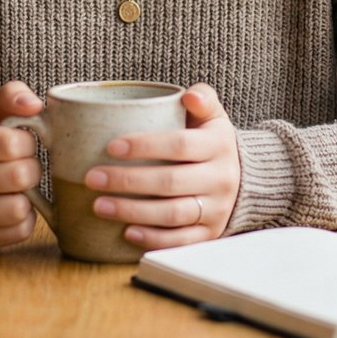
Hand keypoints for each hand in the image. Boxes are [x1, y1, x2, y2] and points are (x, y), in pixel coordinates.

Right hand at [0, 81, 43, 248]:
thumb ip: (11, 96)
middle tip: (23, 165)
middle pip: (20, 176)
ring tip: (18, 187)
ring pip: (19, 209)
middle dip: (32, 169)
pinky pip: (18, 232)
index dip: (28, 142)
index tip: (23, 142)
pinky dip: (24, 220)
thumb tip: (35, 104)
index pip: (11, 143)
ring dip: (28, 197)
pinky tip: (13, 204)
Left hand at [85, 83, 238, 249]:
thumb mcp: (213, 116)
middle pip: (171, 182)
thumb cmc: (211, 142)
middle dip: (127, 181)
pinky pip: (180, 241)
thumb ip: (202, 98)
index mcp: (218, 145)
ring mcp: (216, 209)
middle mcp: (220, 179)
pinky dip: (153, 238)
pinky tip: (126, 232)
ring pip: (172, 214)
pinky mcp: (210, 233)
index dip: (145, 146)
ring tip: (99, 205)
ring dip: (132, 211)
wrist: (243, 178)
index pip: (179, 145)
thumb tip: (190, 96)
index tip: (111, 147)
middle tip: (92, 178)